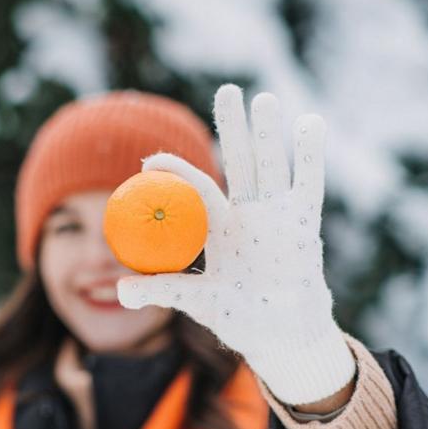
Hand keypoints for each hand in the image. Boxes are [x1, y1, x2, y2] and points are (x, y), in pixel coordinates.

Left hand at [117, 84, 355, 404]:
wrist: (284, 338)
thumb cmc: (241, 317)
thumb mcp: (199, 302)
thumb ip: (163, 290)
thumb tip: (118, 292)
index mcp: (218, 229)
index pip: (195, 191)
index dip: (175, 172)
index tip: (150, 159)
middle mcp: (247, 215)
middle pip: (240, 162)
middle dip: (233, 127)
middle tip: (228, 91)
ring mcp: (276, 217)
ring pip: (271, 166)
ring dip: (267, 134)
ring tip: (262, 98)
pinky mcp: (303, 224)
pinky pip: (308, 184)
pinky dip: (310, 155)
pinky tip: (310, 122)